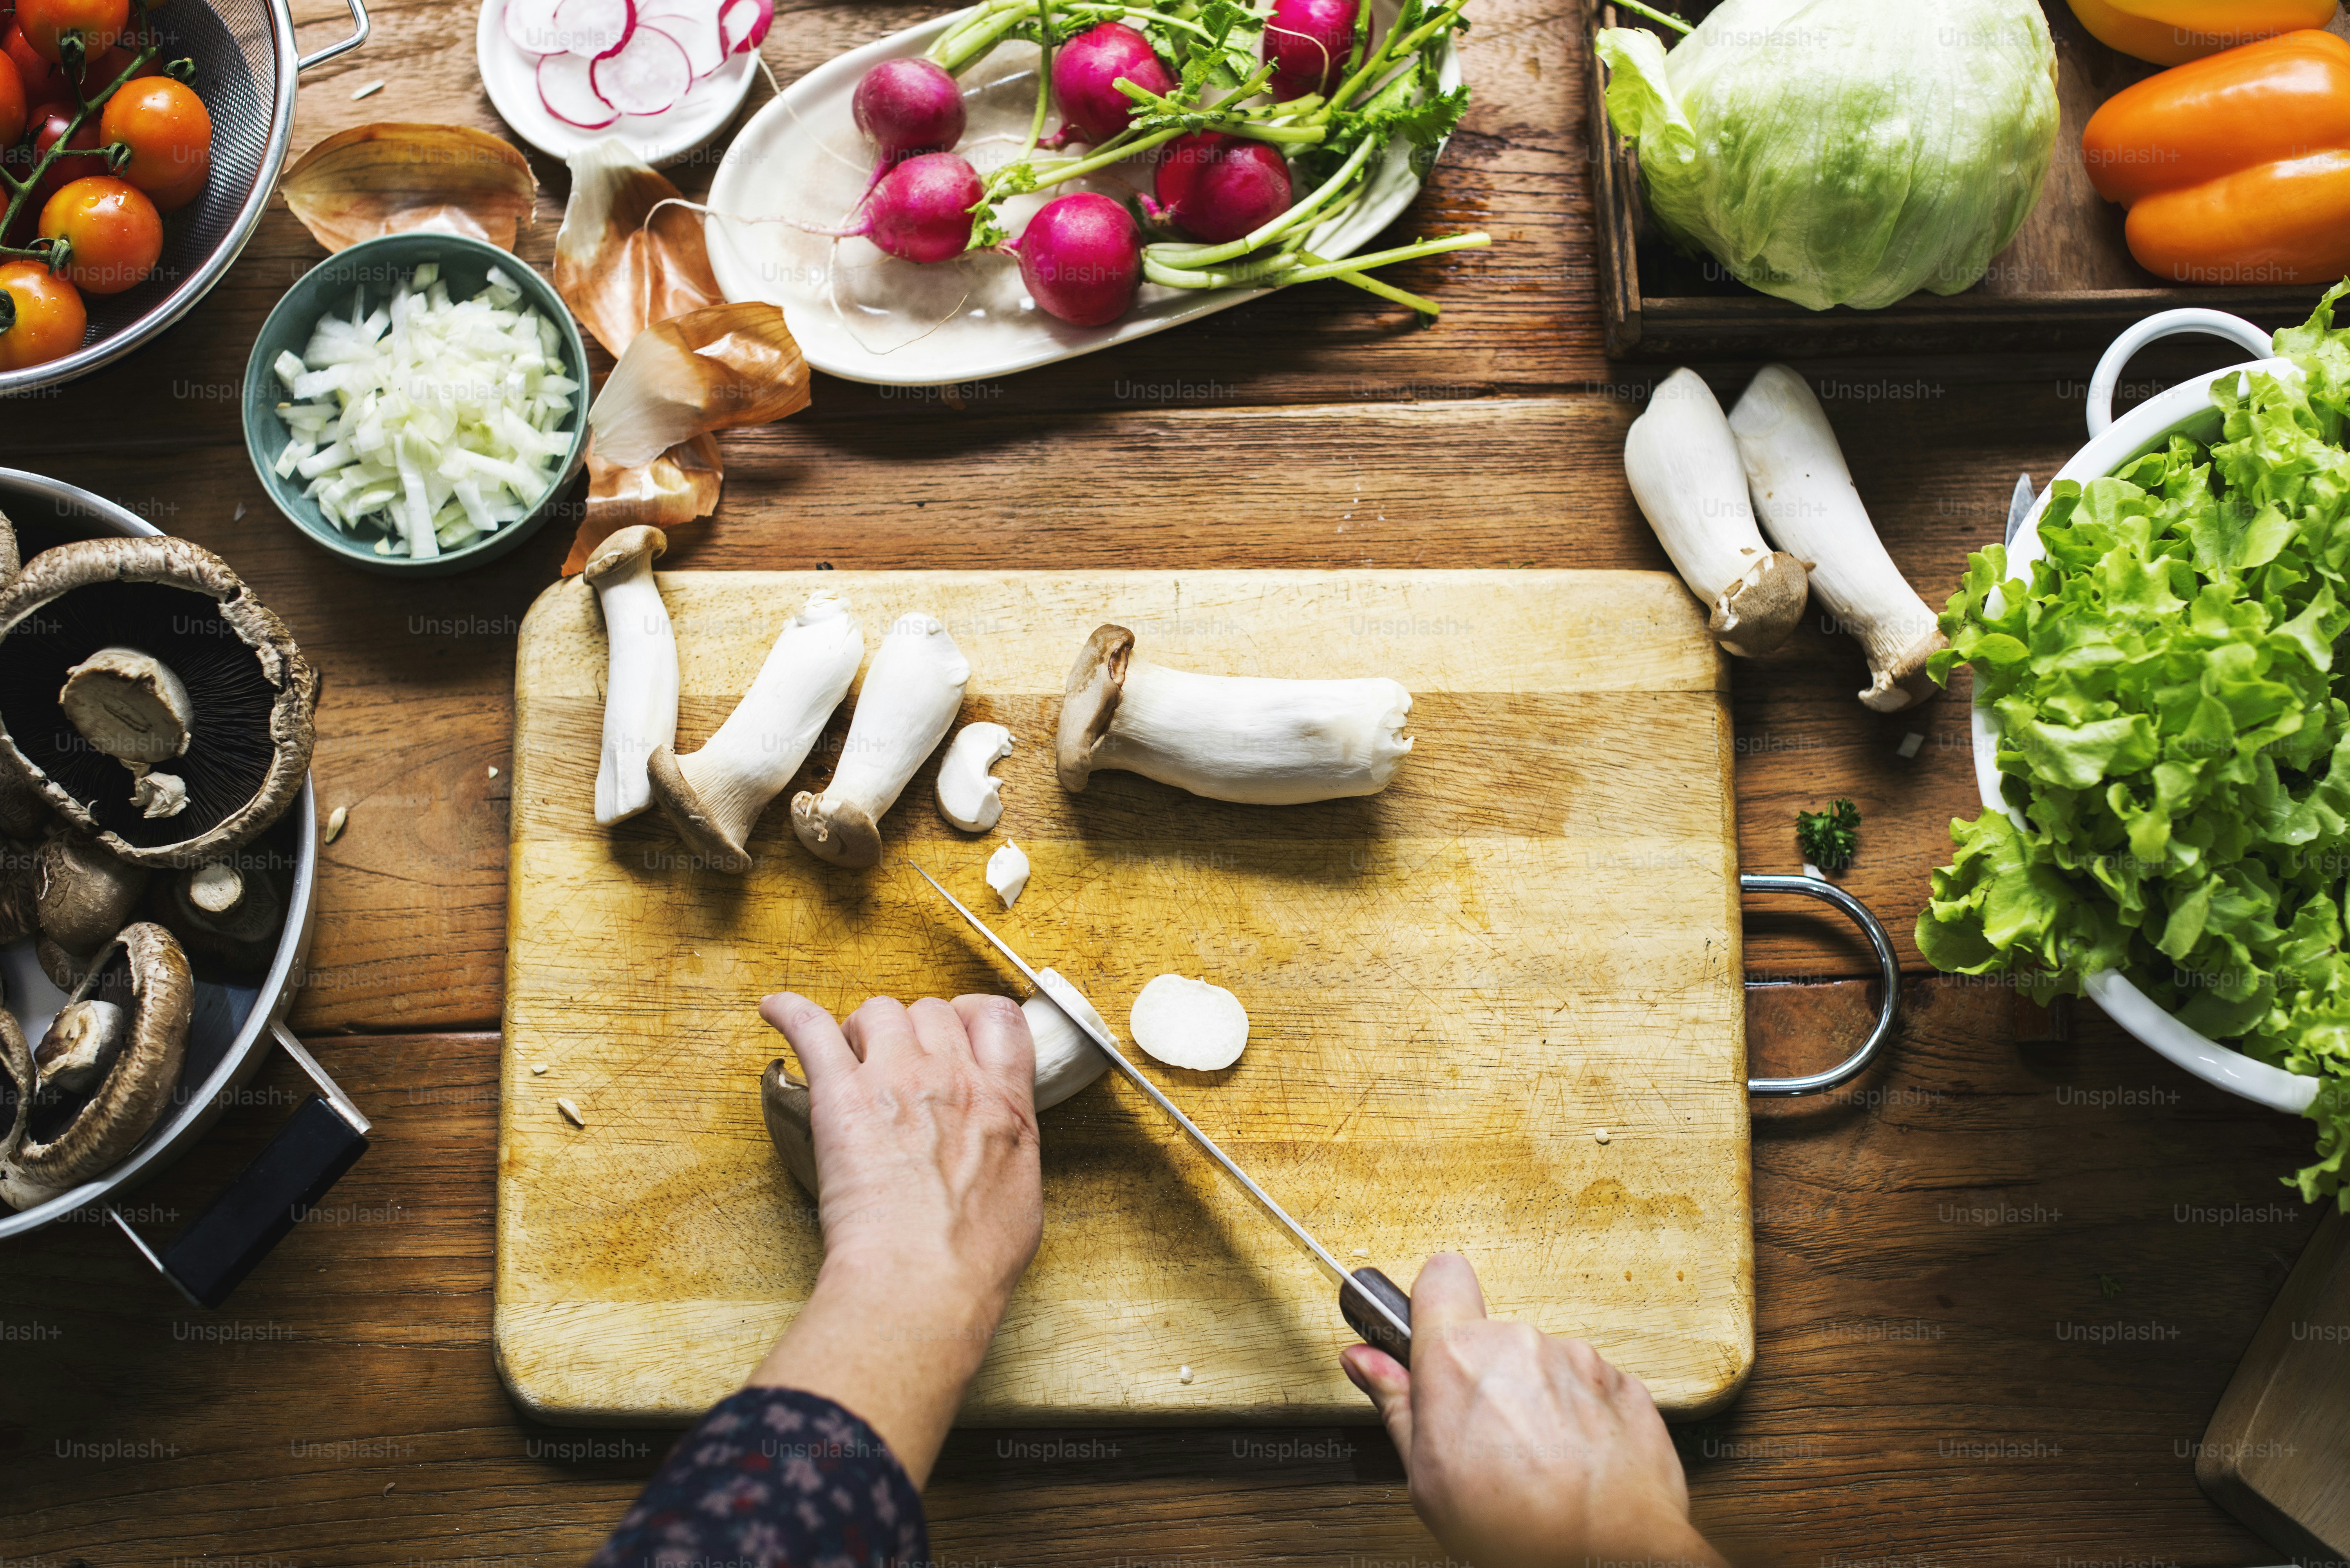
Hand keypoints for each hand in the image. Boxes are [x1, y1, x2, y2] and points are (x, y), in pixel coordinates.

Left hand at [745, 993, 1041, 1484]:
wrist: (925, 1278)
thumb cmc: (973, 1257)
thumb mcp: (1021, 1195)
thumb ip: (1010, 1151)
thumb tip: (998, 1148)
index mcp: (1002, 1101)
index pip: (998, 1020)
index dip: (974, 1018)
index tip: (957, 1030)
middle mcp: (950, 1077)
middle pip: (932, 1012)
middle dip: (914, 1030)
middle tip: (896, 1062)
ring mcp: (894, 1080)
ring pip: (879, 1012)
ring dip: (865, 1029)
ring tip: (851, 1057)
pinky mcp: (839, 1096)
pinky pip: (811, 1028)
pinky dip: (790, 1012)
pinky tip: (775, 1009)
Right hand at [1342, 1253, 1724, 1567]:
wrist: (1608, 1562)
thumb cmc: (1518, 1531)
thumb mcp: (1427, 1479)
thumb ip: (1397, 1404)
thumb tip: (1366, 1362)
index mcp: (1459, 1360)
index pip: (1440, 1277)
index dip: (1434, 1303)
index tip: (1432, 1334)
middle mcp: (1520, 1346)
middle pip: (1491, 1337)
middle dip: (1486, 1377)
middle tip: (1486, 1438)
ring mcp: (1578, 1362)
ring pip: (1543, 1364)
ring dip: (1537, 1398)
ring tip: (1537, 1460)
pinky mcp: (1625, 1385)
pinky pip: (1589, 1387)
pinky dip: (1581, 1416)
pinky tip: (1575, 1462)